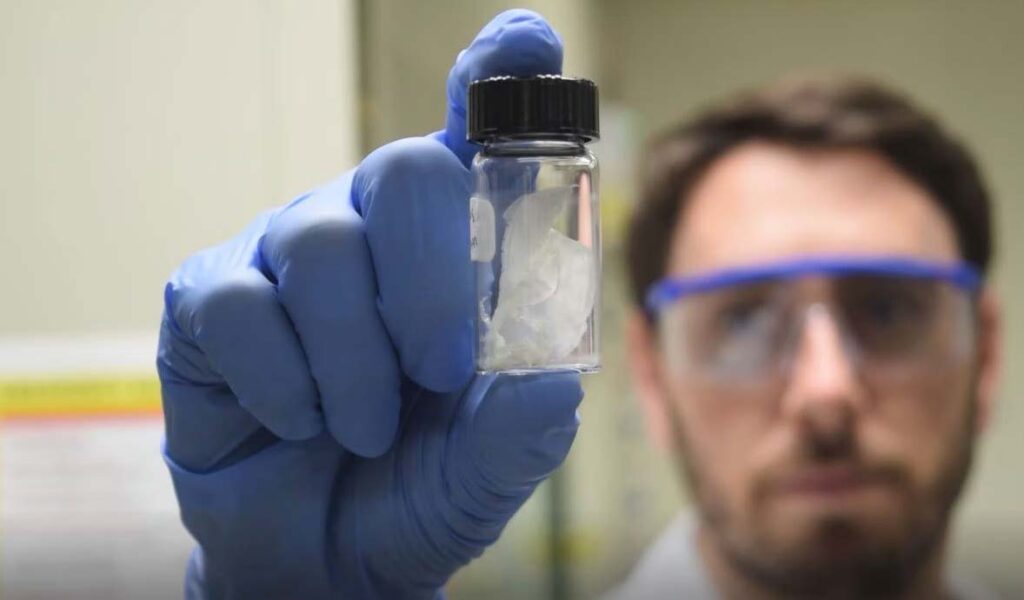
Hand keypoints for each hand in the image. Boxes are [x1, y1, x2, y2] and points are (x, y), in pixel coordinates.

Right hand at [157, 10, 582, 599]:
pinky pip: (239, 307)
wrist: (322, 557)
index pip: (478, 133)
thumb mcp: (486, 470)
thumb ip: (521, 430)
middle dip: (431, 282)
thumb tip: (547, 385)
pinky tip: (300, 423)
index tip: (529, 50)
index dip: (503, 78)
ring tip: (367, 430)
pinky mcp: (208, 300)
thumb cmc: (416, 486)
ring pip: (321, 247)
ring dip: (357, 361)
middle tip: (442, 371)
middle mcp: (369, 225)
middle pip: (403, 172)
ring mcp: (283, 254)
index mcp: (454, 247)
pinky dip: (284, 382)